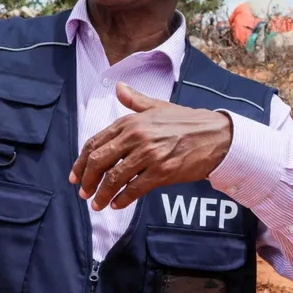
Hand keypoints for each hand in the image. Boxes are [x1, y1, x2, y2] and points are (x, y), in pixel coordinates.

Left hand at [70, 82, 232, 209]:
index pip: (96, 143)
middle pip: (100, 161)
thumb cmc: (187, 123)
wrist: (216, 136)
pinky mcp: (162, 171)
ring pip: (114, 177)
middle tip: (83, 193)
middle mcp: (137, 136)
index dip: (81, 162)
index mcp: (131, 121)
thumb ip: (135, 100)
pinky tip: (117, 204)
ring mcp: (149, 154)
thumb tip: (118, 87)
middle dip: (87, 180)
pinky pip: (135, 188)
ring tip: (97, 204)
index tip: (75, 176)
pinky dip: (122, 199)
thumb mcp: (158, 107)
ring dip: (102, 194)